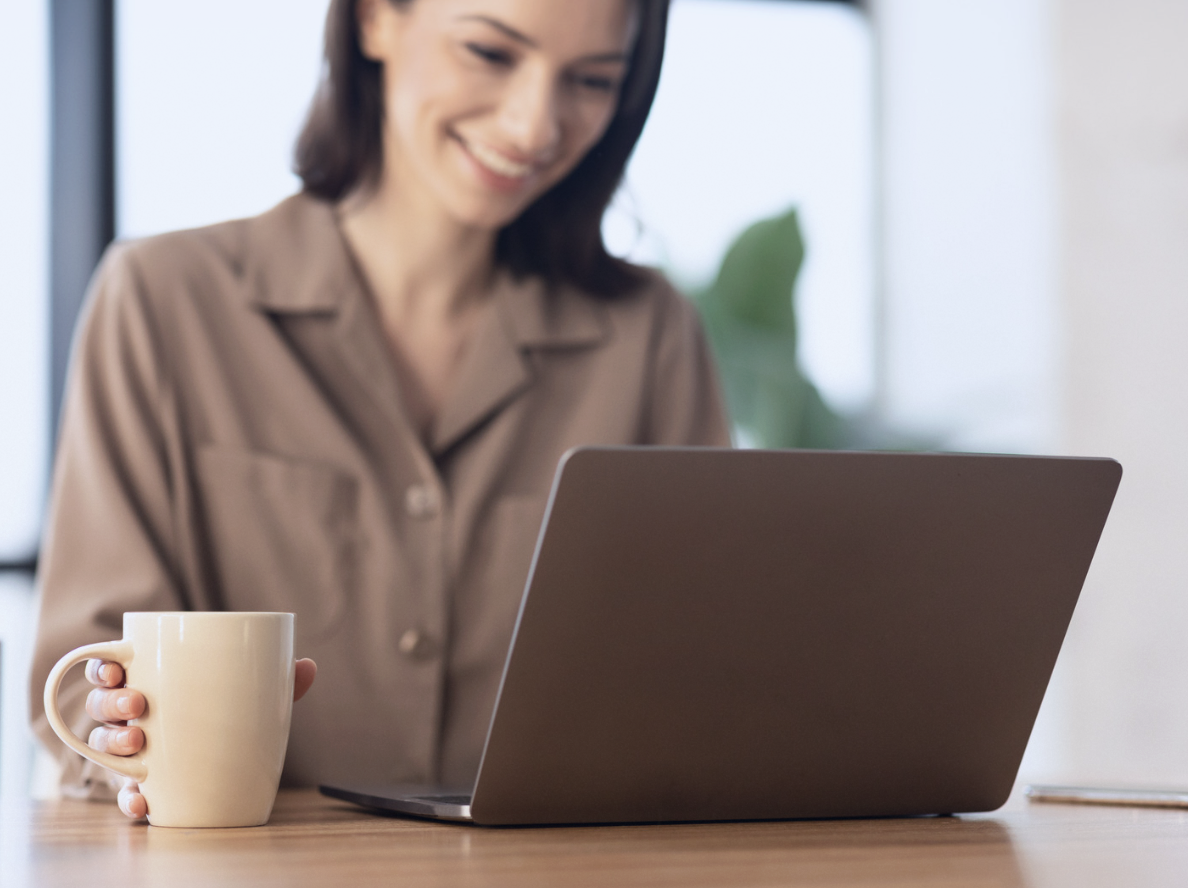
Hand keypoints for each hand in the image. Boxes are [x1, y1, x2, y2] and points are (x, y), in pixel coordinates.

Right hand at [85, 657, 317, 819]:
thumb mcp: (252, 693)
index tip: (117, 666)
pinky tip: (143, 800)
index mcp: (150, 682)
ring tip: (138, 743)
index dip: (104, 666)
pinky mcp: (140, 785)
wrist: (232, 765)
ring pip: (103, 746)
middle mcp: (130, 717)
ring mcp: (130, 752)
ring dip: (114, 744)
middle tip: (138, 704)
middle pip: (102, 706)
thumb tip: (307, 666)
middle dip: (112, 703)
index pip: (111, 669)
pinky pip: (124, 794)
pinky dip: (129, 798)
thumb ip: (275, 679)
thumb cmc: (229, 713)